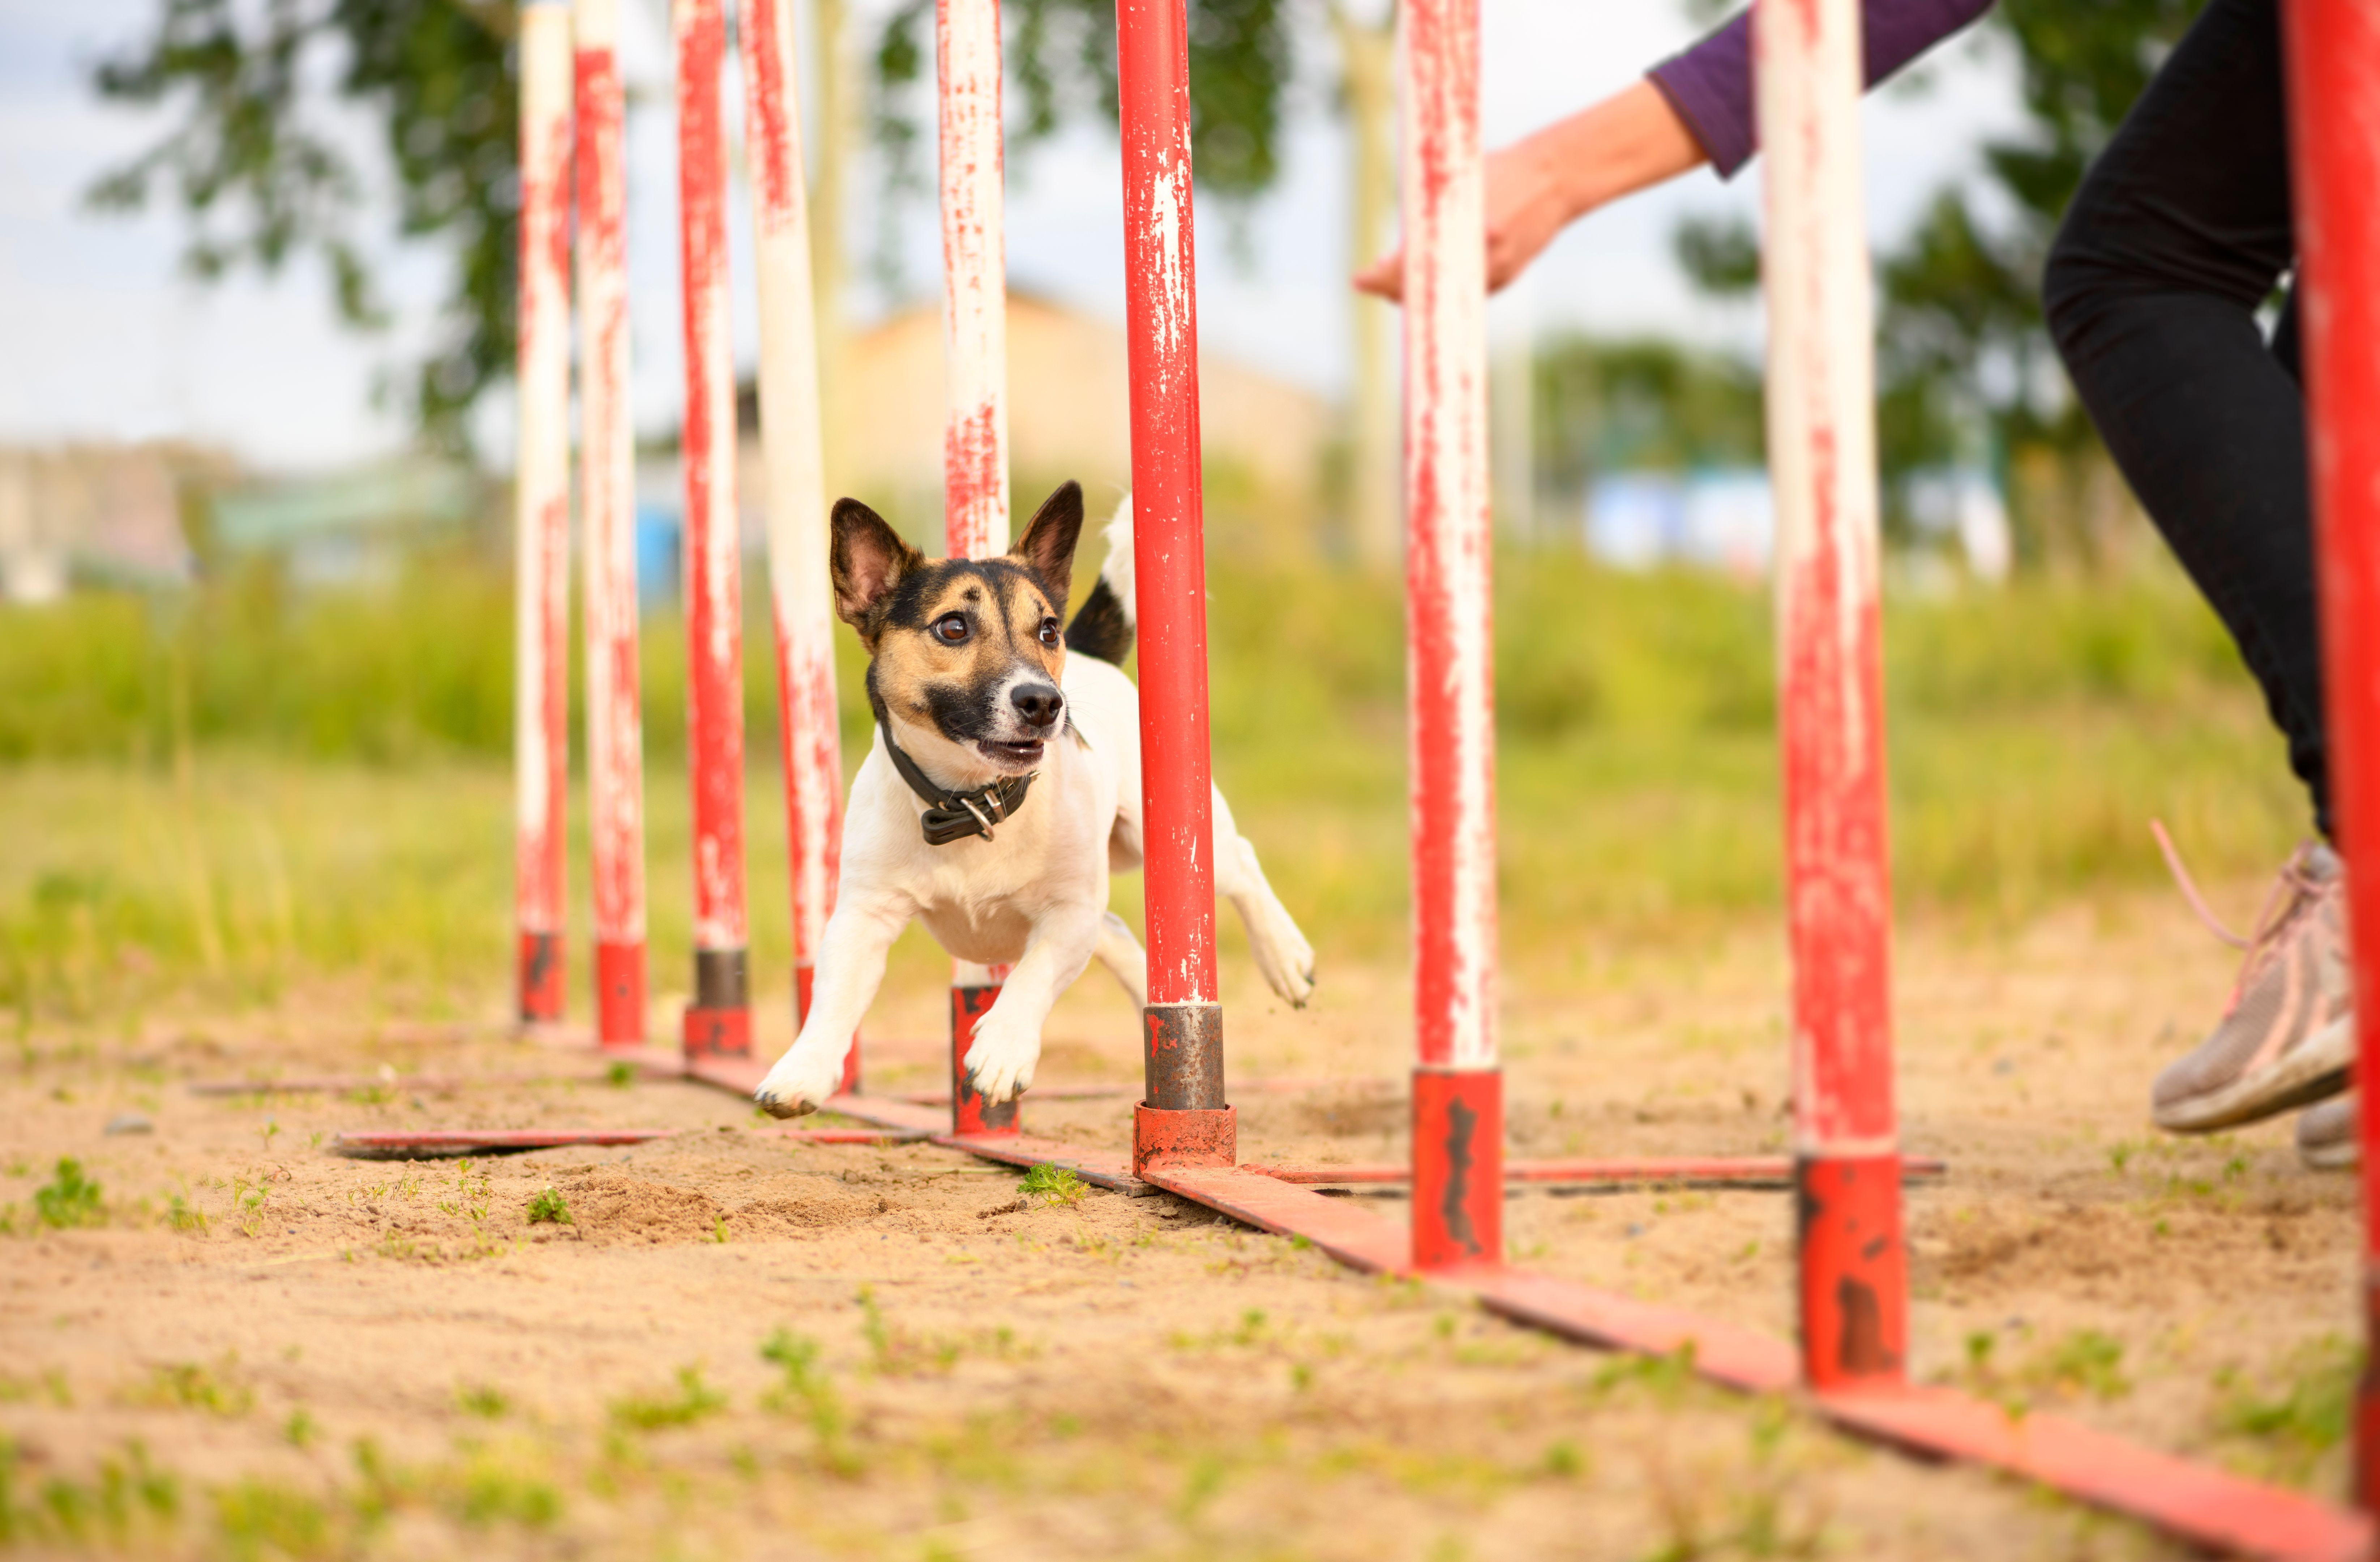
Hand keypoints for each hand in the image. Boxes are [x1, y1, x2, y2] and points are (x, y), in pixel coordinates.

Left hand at [1355, 79, 1704, 304]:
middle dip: (1393, 289)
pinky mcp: (1508, 276)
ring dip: (1417, 293)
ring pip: (1446, 297)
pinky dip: (1445, 292)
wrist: (1556, 179)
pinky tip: (1427, 286)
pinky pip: (1468, 292)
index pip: (1413, 264)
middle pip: (1426, 290)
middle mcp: (1483, 255)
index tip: (1359, 279)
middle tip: (1368, 282)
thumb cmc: (1502, 172)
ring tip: (1392, 285)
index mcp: (1464, 229)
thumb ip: (1433, 214)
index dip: (1382, 277)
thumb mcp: (1460, 183)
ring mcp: (1498, 270)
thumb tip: (1400, 246)